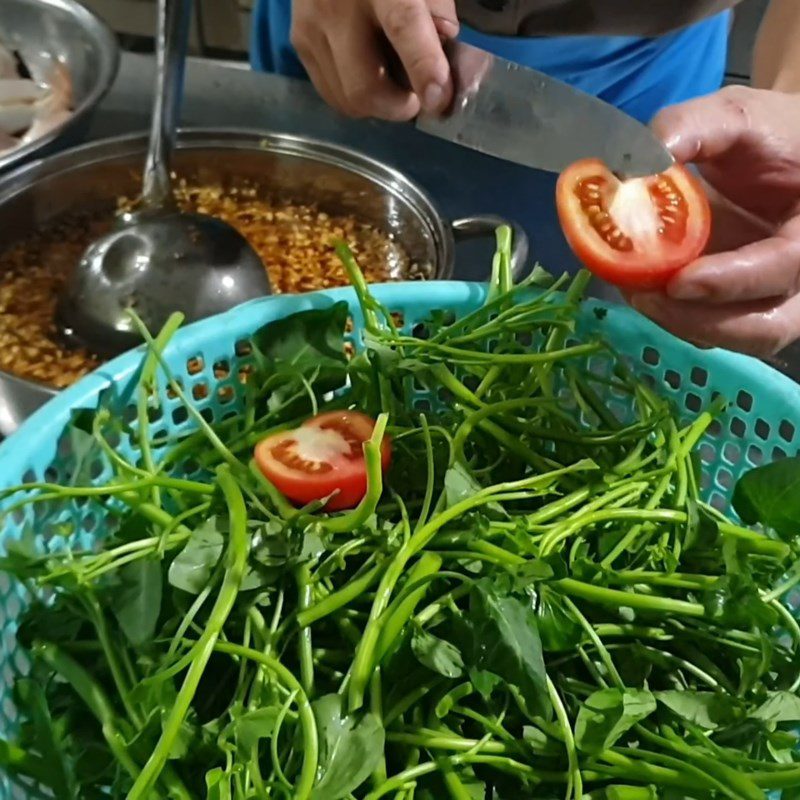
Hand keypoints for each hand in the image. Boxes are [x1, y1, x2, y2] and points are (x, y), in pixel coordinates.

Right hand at [291, 0, 458, 120]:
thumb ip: (438, 14)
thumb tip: (443, 70)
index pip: (403, 24)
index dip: (424, 66)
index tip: (439, 98)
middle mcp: (337, 3)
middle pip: (364, 86)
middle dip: (399, 107)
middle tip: (418, 97)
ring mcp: (312, 26)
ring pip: (347, 100)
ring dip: (378, 106)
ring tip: (393, 81)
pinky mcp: (300, 42)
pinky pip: (332, 92)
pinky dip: (357, 97)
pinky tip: (369, 74)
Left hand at [627, 87, 799, 355]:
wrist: (777, 153)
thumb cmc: (767, 135)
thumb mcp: (737, 117)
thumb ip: (694, 128)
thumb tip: (636, 161)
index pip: (786, 266)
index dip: (733, 279)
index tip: (678, 282)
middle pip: (766, 329)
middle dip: (700, 321)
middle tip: (644, 298)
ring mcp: (772, 297)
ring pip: (734, 337)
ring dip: (679, 322)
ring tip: (634, 291)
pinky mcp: (739, 306)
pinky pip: (709, 327)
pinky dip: (673, 316)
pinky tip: (639, 288)